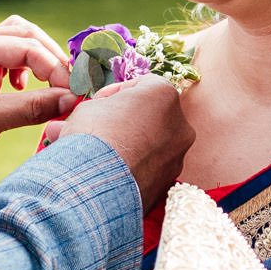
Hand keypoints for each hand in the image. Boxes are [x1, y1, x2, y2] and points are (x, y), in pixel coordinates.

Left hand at [0, 15, 79, 184]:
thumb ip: (33, 107)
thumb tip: (73, 100)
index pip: (26, 46)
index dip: (55, 67)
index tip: (74, 91)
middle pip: (25, 34)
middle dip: (50, 57)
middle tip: (70, 84)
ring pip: (18, 43)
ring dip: (39, 60)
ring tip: (52, 84)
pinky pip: (9, 59)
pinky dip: (26, 69)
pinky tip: (25, 90)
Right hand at [57, 77, 193, 212]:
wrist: (94, 184)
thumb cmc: (93, 136)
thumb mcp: (90, 107)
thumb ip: (104, 107)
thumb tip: (97, 116)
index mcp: (164, 95)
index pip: (141, 85)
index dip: (115, 93)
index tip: (98, 104)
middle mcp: (180, 125)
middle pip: (152, 116)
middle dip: (128, 121)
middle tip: (102, 128)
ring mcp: (178, 157)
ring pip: (154, 145)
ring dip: (133, 146)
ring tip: (104, 155)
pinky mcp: (169, 183)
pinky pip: (151, 169)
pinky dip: (136, 168)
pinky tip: (112, 172)